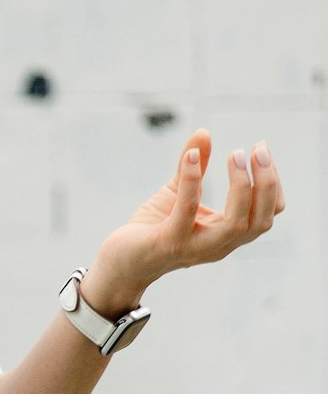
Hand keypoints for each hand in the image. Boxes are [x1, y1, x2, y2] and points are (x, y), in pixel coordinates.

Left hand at [80, 130, 283, 317]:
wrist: (121, 261)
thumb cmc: (153, 227)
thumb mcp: (178, 191)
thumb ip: (193, 164)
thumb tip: (204, 131)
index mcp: (228, 233)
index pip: (267, 214)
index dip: (273, 183)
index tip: (262, 151)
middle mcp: (219, 244)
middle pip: (261, 221)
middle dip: (267, 183)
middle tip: (258, 149)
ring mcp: (196, 246)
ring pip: (236, 224)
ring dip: (241, 187)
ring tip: (235, 154)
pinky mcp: (169, 242)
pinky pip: (187, 212)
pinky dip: (192, 183)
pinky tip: (191, 157)